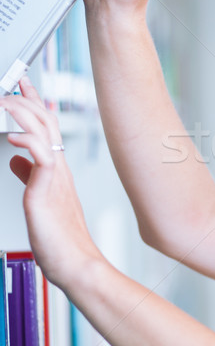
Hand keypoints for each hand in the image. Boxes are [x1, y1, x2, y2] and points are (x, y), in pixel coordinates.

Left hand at [0, 78, 102, 289]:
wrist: (76, 263)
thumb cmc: (61, 239)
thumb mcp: (39, 200)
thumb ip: (29, 177)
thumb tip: (16, 160)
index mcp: (56, 171)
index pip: (46, 130)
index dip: (34, 106)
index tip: (23, 88)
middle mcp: (58, 170)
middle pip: (46, 124)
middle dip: (28, 99)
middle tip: (16, 83)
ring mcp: (55, 178)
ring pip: (43, 133)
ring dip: (23, 113)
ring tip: (6, 100)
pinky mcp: (48, 190)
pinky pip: (40, 157)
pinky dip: (27, 141)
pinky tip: (13, 138)